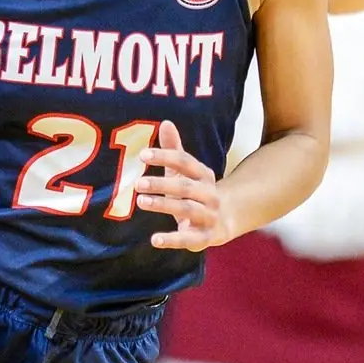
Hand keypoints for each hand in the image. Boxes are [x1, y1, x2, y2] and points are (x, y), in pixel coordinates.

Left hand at [137, 121, 230, 251]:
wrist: (225, 219)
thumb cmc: (197, 192)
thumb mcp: (186, 172)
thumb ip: (174, 150)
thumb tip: (165, 122)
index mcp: (203, 175)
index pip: (185, 162)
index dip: (165, 157)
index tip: (142, 155)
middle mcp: (210, 194)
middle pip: (185, 187)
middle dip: (161, 184)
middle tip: (137, 183)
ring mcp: (209, 216)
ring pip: (187, 209)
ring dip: (164, 205)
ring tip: (141, 201)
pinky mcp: (206, 237)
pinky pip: (190, 239)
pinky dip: (173, 240)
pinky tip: (154, 239)